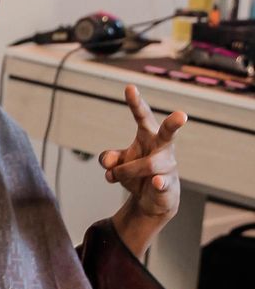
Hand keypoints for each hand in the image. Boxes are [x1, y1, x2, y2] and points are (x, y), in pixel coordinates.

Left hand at [100, 84, 186, 254]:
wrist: (151, 201)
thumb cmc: (136, 173)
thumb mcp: (118, 163)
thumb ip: (109, 158)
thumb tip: (107, 161)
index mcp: (148, 134)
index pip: (143, 115)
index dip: (136, 102)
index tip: (129, 87)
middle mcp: (162, 147)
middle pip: (168, 132)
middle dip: (174, 123)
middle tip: (182, 114)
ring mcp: (168, 166)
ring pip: (148, 164)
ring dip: (124, 171)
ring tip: (113, 176)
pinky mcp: (168, 184)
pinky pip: (163, 182)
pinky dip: (158, 183)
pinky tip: (156, 182)